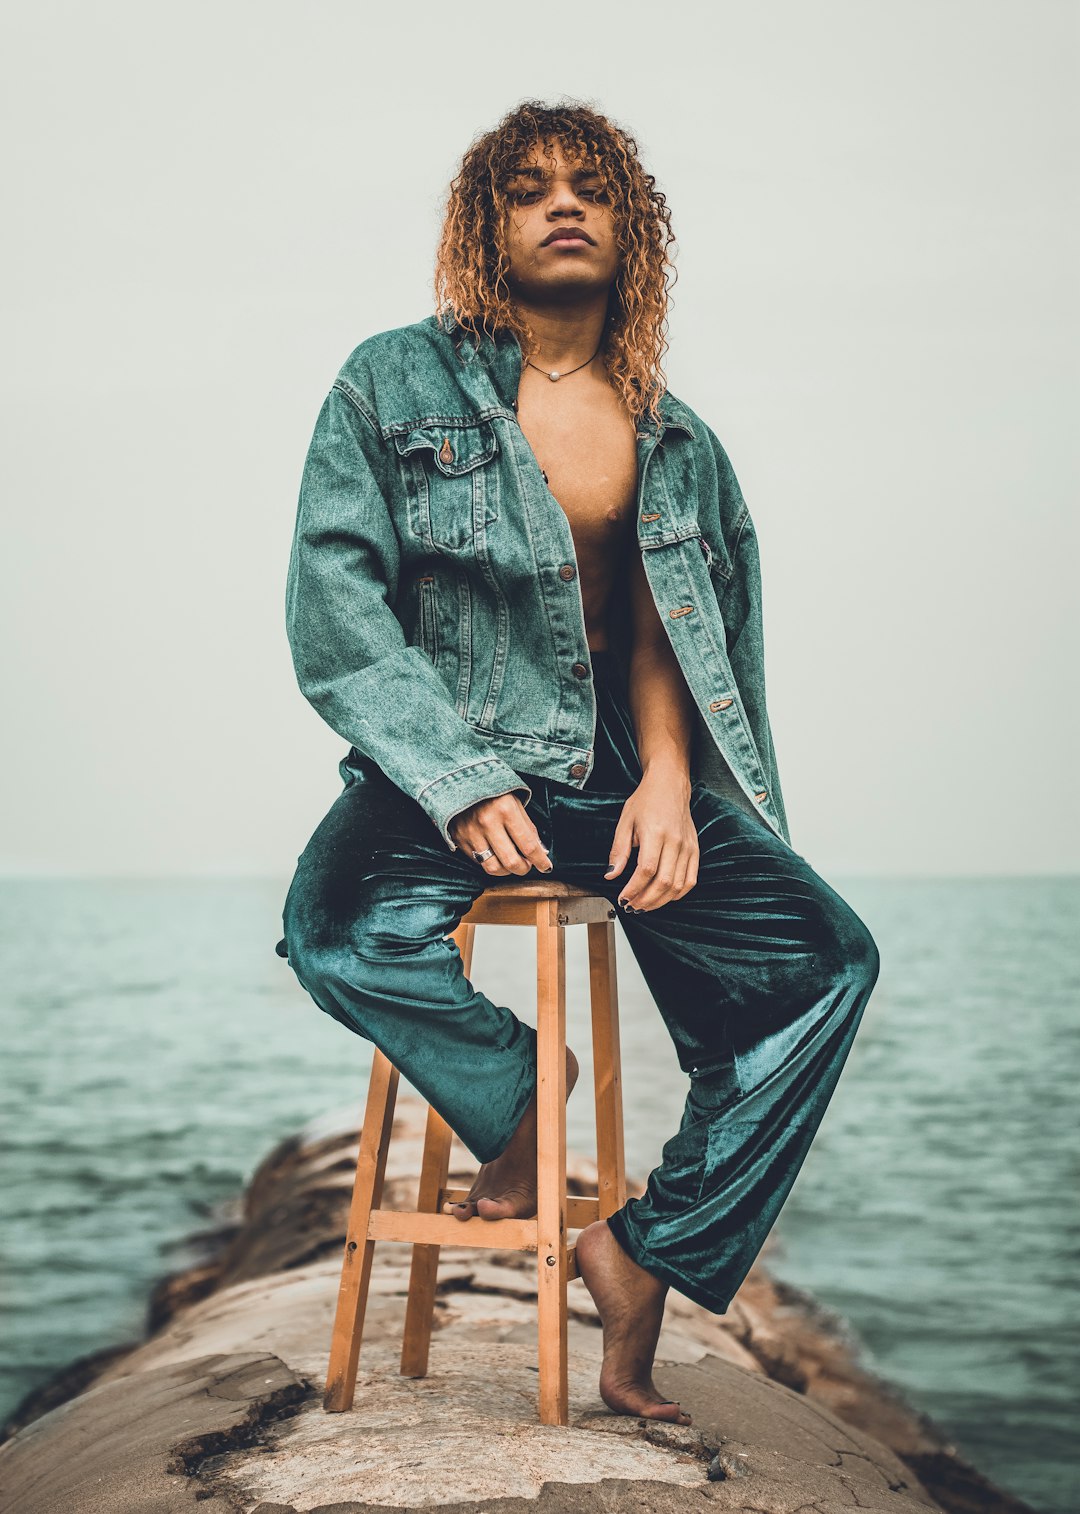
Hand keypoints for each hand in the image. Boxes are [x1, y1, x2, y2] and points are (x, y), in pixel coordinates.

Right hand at [449, 793, 552, 876]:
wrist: (458, 781)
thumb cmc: (493, 792)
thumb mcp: (515, 803)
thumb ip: (528, 828)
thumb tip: (541, 852)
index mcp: (506, 810)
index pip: (528, 845)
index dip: (540, 861)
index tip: (546, 867)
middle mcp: (487, 822)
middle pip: (511, 862)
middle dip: (524, 869)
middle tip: (528, 865)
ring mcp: (471, 832)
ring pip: (493, 868)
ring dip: (507, 871)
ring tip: (511, 862)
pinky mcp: (459, 839)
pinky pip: (478, 862)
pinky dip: (491, 862)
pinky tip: (495, 854)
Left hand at [605, 770, 698, 911]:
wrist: (669, 786)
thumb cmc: (645, 801)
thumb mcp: (625, 822)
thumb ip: (619, 851)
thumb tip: (611, 874)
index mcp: (655, 833)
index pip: (646, 870)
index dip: (634, 888)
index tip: (623, 897)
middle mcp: (675, 841)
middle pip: (664, 881)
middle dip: (646, 899)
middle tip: (632, 906)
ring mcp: (688, 847)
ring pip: (678, 885)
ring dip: (660, 901)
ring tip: (644, 905)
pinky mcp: (695, 850)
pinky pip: (691, 880)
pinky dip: (678, 894)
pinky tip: (664, 897)